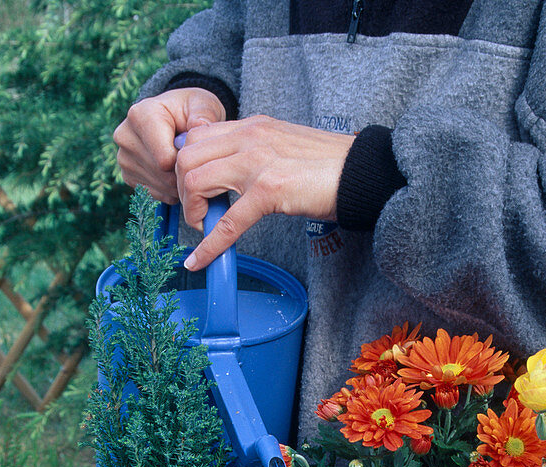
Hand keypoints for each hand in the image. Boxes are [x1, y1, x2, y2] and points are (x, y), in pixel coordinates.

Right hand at [114, 89, 225, 202]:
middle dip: (184, 173)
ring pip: (160, 187)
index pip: (165, 160)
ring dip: (179, 184)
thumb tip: (199, 126)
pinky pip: (155, 195)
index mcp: (140, 115)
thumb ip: (204, 114)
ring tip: (186, 165)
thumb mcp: (203, 105)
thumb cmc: (191, 111)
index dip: (187, 161)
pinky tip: (176, 173)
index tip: (195, 151)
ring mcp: (123, 158)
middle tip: (195, 160)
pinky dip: (170, 190)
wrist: (176, 119)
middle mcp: (125, 136)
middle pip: (163, 175)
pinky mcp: (127, 175)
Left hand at [175, 115, 355, 268]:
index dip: (185, 166)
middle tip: (198, 213)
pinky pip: (227, 222)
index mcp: (252, 126)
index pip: (196, 136)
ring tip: (205, 229)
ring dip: (193, 212)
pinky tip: (200, 261)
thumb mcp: (283, 148)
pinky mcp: (269, 189)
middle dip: (182, 191)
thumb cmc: (330, 168)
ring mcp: (257, 161)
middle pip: (186, 157)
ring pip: (196, 182)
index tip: (195, 191)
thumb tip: (233, 176)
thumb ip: (255, 154)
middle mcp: (249, 137)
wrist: (363, 173)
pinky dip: (209, 246)